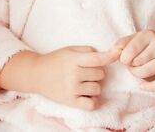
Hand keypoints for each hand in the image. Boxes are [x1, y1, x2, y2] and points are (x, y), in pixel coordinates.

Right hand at [0, 46, 116, 110]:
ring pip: (98, 89)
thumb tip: (105, 54)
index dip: (111, 56)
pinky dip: (93, 100)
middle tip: (85, 72)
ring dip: (94, 86)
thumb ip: (86, 50)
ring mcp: (72, 88)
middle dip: (96, 72)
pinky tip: (87, 95)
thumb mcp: (69, 50)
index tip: (119, 54)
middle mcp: (73, 74)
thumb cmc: (55, 60)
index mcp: (73, 59)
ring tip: (83, 83)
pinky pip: (92, 104)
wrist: (36, 74)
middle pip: (100, 74)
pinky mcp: (70, 101)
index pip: (97, 59)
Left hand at [113, 29, 154, 90]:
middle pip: (137, 62)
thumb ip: (121, 44)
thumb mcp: (133, 38)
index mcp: (149, 35)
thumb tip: (112, 52)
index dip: (123, 57)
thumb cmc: (146, 44)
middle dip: (130, 65)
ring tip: (137, 69)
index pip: (131, 49)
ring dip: (137, 74)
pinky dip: (149, 87)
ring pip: (146, 72)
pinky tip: (142, 85)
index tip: (123, 59)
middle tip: (133, 63)